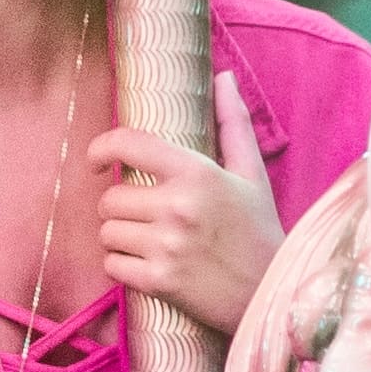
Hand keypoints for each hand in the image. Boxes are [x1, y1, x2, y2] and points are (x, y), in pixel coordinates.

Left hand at [90, 68, 280, 341]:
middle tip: (146, 217)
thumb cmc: (259, 231)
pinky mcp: (159, 281)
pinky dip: (122, 267)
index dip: (101, 148)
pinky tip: (148, 267)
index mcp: (198, 173)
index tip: (97, 161)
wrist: (273, 293)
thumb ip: (233, 123)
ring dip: (120, 238)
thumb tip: (223, 77)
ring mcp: (167, 245)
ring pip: (107, 232)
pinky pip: (111, 266)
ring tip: (150, 242)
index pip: (128, 143)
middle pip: (110, 198)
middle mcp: (178, 206)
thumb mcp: (251, 175)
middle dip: (121, 208)